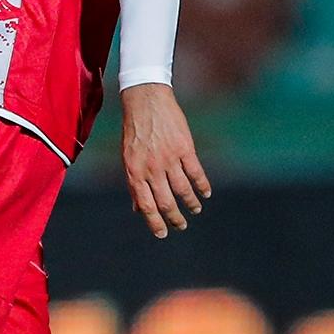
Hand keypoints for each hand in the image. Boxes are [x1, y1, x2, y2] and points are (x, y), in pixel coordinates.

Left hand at [120, 83, 210, 239]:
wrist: (145, 100)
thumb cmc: (134, 130)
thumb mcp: (127, 158)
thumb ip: (133, 183)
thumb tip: (137, 209)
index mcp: (134, 172)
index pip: (146, 206)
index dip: (155, 223)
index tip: (163, 234)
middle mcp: (152, 168)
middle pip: (166, 202)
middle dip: (175, 219)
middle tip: (181, 226)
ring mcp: (169, 158)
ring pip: (183, 190)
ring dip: (191, 204)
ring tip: (195, 210)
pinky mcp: (184, 147)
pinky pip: (196, 173)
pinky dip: (202, 185)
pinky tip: (206, 192)